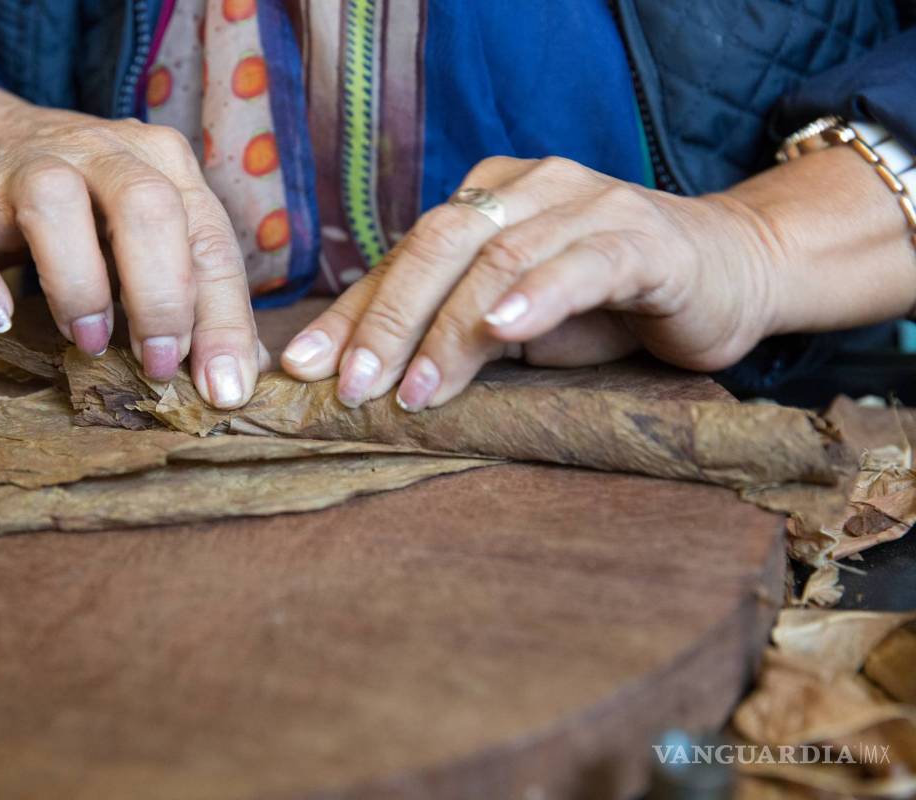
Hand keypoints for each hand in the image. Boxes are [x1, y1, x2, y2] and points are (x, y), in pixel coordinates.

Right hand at [0, 75, 261, 407]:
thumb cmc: (91, 210)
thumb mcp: (155, 239)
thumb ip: (199, 297)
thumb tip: (237, 381)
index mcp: (164, 163)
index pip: (210, 240)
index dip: (223, 319)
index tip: (223, 389)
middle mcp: (101, 151)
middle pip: (147, 206)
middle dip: (161, 296)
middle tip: (157, 365)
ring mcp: (24, 164)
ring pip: (53, 201)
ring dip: (79, 282)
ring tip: (85, 341)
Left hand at [281, 155, 782, 409]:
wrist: (729, 272)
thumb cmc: (609, 306)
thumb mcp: (515, 326)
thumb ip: (455, 336)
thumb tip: (369, 377)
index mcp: (485, 201)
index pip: (403, 257)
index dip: (352, 313)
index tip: (305, 368)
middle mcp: (527, 188)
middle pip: (437, 246)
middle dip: (385, 320)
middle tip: (351, 386)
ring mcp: (586, 204)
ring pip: (498, 257)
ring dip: (449, 329)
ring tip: (414, 389)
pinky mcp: (641, 238)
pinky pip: (581, 262)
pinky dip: (537, 295)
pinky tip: (503, 329)